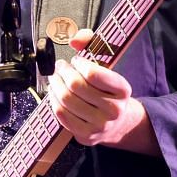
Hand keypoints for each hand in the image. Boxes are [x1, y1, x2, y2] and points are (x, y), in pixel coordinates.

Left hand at [48, 29, 156, 152]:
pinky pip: (62, 115)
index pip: (93, 74)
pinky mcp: (87, 136)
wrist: (117, 122)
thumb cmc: (107, 90)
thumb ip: (92, 44)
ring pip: (66, 100)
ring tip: (55, 78)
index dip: (78, 64)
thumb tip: (75, 40)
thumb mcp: (107, 66)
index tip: (75, 61)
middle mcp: (114, 109)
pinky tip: (54, 93)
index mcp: (122, 90)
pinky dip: (53, 101)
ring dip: (55, 85)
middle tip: (60, 67)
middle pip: (76, 86)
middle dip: (63, 72)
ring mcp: (100, 125)